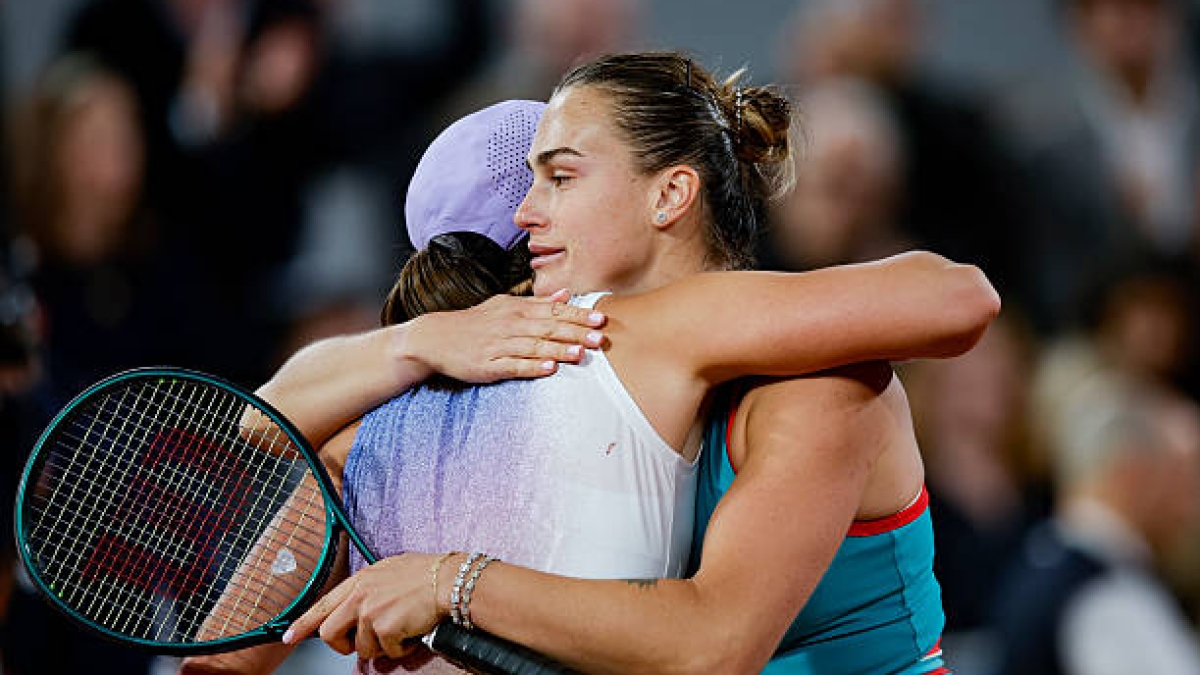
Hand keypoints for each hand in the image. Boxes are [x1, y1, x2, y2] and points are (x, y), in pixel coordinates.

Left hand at [283, 553, 449, 660]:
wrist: (447, 580)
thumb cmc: (424, 574)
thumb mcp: (387, 571)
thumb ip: (367, 590)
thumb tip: (359, 612)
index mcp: (358, 581)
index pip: (322, 605)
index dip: (303, 624)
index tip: (289, 636)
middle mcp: (359, 596)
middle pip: (330, 634)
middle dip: (344, 645)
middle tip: (362, 643)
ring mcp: (370, 613)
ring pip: (362, 649)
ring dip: (382, 646)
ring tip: (400, 627)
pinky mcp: (385, 628)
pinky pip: (387, 652)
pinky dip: (401, 648)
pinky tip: (411, 631)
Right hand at [405, 289, 605, 382]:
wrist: (435, 338)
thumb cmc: (476, 323)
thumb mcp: (505, 305)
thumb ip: (538, 302)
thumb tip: (566, 295)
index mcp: (517, 309)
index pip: (554, 310)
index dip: (578, 314)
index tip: (600, 317)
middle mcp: (511, 325)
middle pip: (549, 327)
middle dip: (576, 332)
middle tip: (600, 336)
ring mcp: (499, 345)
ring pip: (534, 347)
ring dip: (558, 349)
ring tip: (580, 353)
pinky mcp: (489, 365)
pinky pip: (514, 366)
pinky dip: (532, 367)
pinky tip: (549, 369)